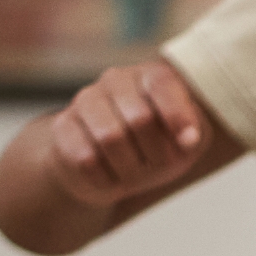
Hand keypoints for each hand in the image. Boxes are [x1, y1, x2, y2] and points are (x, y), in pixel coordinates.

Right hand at [45, 60, 217, 211]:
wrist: (104, 165)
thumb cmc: (153, 148)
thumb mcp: (183, 142)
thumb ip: (192, 135)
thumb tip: (188, 138)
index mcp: (149, 76)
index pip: (162, 84)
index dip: (177, 116)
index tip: (189, 141)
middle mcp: (115, 80)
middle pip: (140, 118)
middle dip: (156, 153)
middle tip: (158, 165)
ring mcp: (85, 101)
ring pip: (110, 138)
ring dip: (130, 168)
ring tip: (134, 172)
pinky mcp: (63, 127)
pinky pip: (86, 159)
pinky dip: (106, 179)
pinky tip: (109, 176)